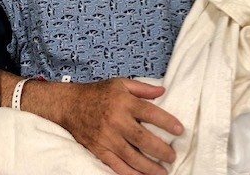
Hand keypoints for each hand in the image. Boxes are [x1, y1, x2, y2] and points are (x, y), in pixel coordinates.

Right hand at [62, 78, 182, 174]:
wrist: (70, 104)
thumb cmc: (98, 92)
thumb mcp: (120, 83)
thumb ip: (142, 88)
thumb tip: (162, 91)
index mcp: (124, 102)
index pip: (150, 113)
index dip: (166, 122)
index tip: (180, 130)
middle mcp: (116, 121)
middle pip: (142, 138)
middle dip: (160, 149)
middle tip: (173, 156)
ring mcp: (107, 138)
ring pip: (131, 156)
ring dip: (149, 167)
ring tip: (163, 172)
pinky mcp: (99, 150)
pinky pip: (116, 166)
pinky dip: (130, 174)